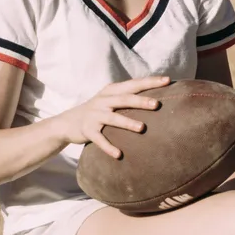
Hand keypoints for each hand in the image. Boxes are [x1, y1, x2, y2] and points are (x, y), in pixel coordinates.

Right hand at [52, 75, 167, 158]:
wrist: (68, 122)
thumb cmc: (98, 110)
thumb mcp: (111, 99)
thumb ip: (129, 96)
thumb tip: (158, 96)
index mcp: (111, 91)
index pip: (133, 84)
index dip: (150, 82)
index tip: (167, 80)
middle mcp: (103, 100)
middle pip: (124, 99)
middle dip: (141, 101)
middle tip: (157, 104)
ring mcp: (94, 115)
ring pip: (113, 118)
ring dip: (128, 123)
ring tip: (142, 128)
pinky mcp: (87, 130)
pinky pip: (99, 139)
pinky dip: (108, 147)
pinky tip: (119, 154)